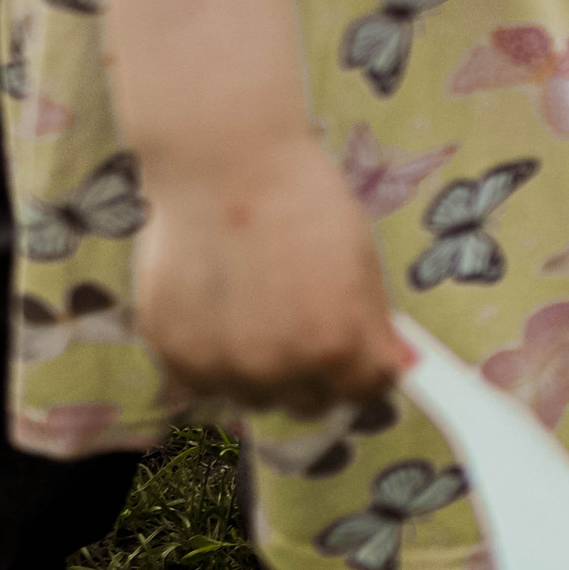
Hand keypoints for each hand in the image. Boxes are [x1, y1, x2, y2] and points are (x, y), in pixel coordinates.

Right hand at [131, 133, 404, 417]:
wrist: (222, 166)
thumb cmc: (302, 201)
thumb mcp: (360, 260)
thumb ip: (372, 323)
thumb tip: (394, 365)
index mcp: (336, 345)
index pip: (365, 391)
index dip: (368, 370)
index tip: (363, 355)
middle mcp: (279, 369)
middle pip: (310, 403)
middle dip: (319, 375)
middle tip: (310, 328)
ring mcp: (222, 368)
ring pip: (255, 396)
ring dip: (264, 371)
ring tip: (259, 310)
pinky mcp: (174, 357)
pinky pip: (206, 382)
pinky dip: (216, 360)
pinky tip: (221, 312)